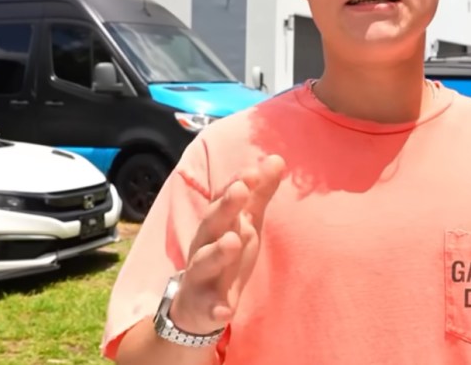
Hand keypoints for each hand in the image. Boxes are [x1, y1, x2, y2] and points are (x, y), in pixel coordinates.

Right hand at [169, 154, 285, 333]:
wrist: (195, 308)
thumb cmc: (225, 256)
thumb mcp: (246, 224)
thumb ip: (259, 194)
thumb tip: (275, 158)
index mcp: (217, 225)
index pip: (223, 200)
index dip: (237, 184)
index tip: (253, 171)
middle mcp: (204, 246)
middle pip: (211, 224)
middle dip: (224, 207)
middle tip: (240, 189)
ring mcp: (201, 277)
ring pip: (204, 262)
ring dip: (217, 251)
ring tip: (233, 241)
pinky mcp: (204, 307)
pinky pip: (209, 309)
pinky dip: (216, 309)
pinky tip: (226, 311)